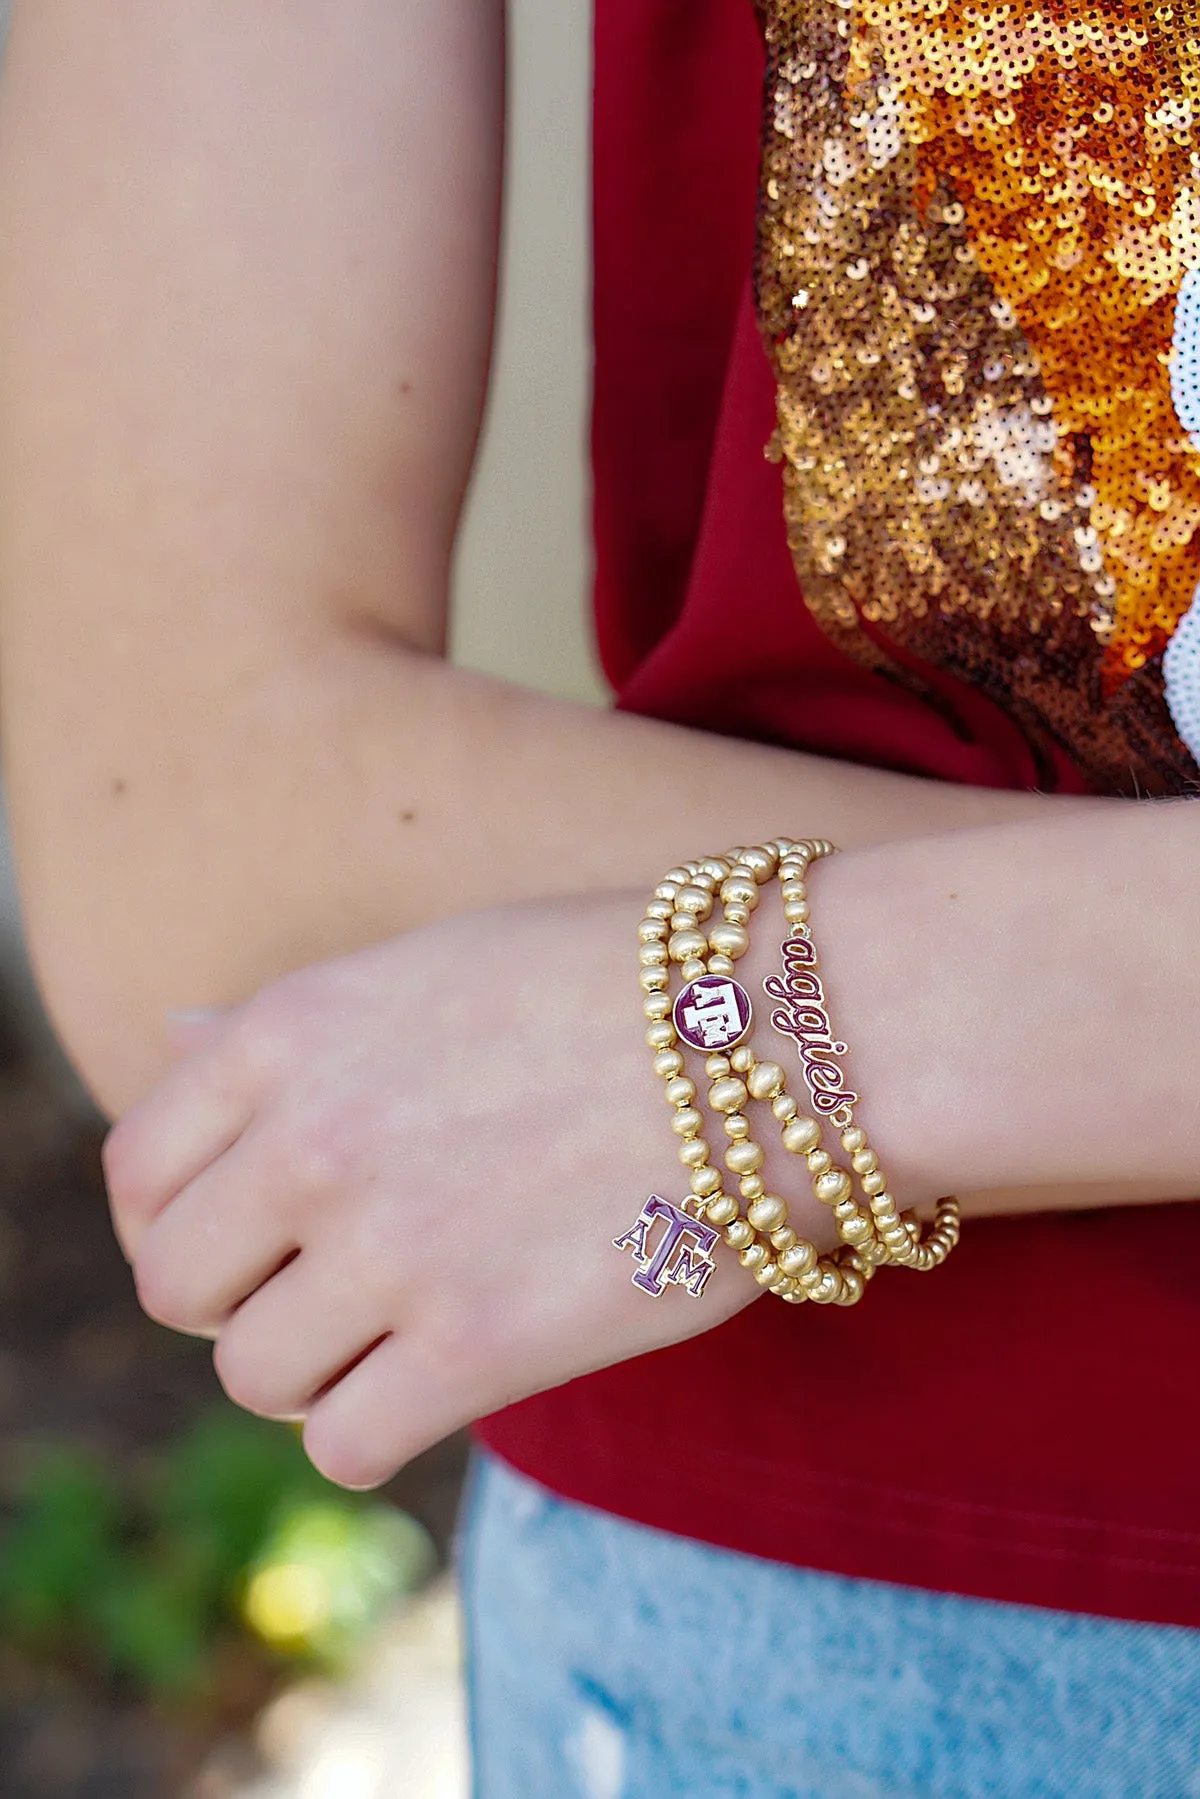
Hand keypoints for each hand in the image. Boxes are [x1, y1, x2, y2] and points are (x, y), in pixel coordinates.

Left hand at [102, 893, 774, 1487]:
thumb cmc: (620, 987)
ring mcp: (390, 1244)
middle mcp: (314, 1136)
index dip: (177, 1220)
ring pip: (255, 1375)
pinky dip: (375, 1430)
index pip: (138, 1169)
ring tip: (397, 1331)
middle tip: (326, 1290)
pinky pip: (345, 1444)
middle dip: (240, 1298)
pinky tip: (437, 1382)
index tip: (243, 1238)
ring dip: (314, 1368)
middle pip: (178, 1285)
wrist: (789, 1033)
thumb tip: (169, 1035)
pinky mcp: (478, 1344)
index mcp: (292, 1029)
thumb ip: (296, 1025)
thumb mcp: (433, 964)